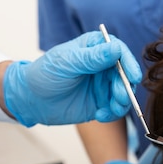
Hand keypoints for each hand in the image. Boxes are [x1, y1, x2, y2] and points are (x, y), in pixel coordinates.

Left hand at [3, 31, 140, 126]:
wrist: (31, 99)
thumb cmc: (44, 74)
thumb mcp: (67, 63)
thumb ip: (92, 57)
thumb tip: (116, 49)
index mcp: (95, 48)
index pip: (119, 51)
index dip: (129, 63)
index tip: (132, 76)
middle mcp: (102, 65)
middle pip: (125, 74)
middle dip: (125, 86)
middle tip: (119, 97)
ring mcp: (103, 84)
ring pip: (123, 92)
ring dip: (122, 102)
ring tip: (110, 109)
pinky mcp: (100, 102)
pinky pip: (115, 108)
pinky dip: (112, 113)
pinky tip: (100, 115)